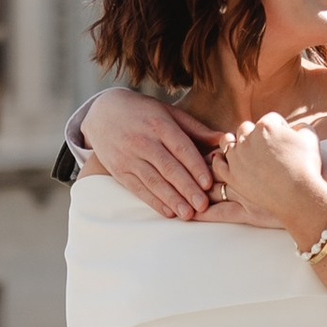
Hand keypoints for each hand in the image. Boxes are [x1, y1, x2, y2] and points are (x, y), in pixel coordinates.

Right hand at [81, 89, 223, 222]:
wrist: (102, 112)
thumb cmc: (143, 112)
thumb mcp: (168, 112)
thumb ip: (195, 128)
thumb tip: (224, 140)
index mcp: (159, 124)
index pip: (180, 148)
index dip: (195, 167)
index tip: (208, 183)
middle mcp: (143, 141)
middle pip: (168, 168)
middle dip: (186, 188)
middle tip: (202, 205)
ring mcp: (129, 157)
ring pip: (153, 181)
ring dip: (171, 199)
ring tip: (188, 214)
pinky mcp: (119, 170)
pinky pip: (138, 188)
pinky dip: (154, 201)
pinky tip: (168, 211)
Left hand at [216, 111, 326, 242]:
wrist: (299, 196)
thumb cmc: (307, 167)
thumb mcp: (310, 138)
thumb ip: (301, 127)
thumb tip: (294, 129)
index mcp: (266, 126)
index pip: (269, 120)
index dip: (278, 128)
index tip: (283, 138)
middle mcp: (248, 139)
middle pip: (246, 129)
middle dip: (254, 135)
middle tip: (263, 146)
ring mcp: (237, 158)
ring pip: (227, 143)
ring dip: (233, 143)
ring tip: (240, 150)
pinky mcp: (232, 177)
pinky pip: (219, 165)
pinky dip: (219, 161)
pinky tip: (220, 160)